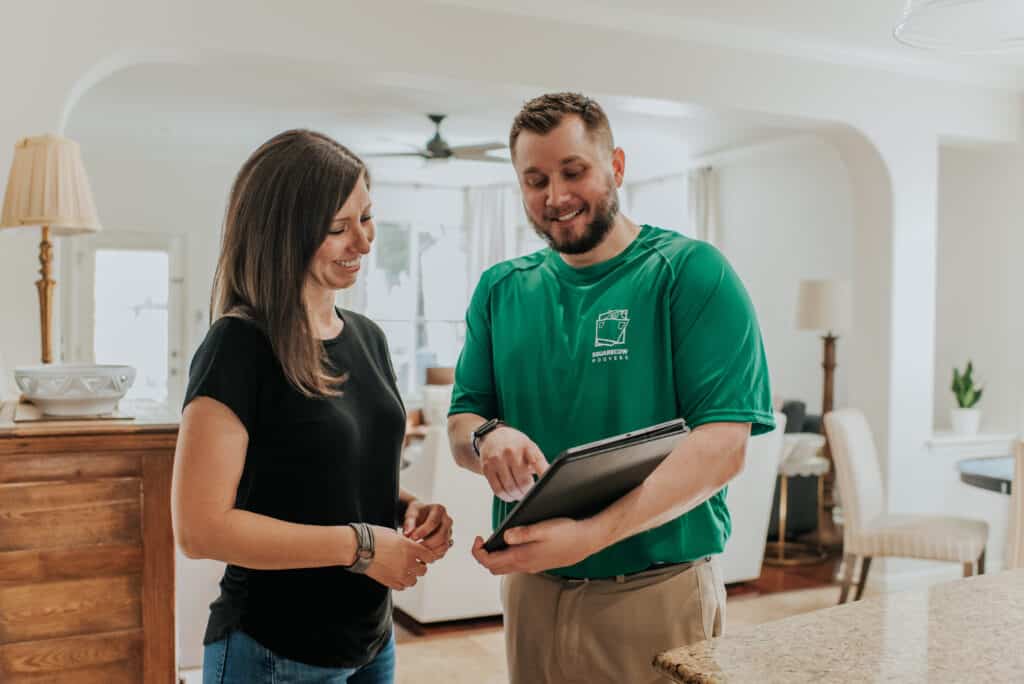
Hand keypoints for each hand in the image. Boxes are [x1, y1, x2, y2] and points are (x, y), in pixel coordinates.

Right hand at [363, 525, 439, 590]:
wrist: (359, 547)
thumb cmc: (374, 537)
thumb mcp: (394, 534)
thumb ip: (405, 542)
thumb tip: (410, 545)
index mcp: (410, 547)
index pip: (429, 556)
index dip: (427, 556)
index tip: (424, 556)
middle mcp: (408, 562)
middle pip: (423, 570)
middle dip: (420, 566)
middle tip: (414, 563)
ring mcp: (399, 574)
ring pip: (414, 581)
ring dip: (411, 576)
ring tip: (404, 571)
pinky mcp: (390, 582)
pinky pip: (402, 587)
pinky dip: (401, 583)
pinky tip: (397, 576)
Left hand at [402, 500, 453, 560]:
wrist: (421, 516)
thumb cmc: (416, 514)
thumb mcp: (411, 513)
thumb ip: (409, 522)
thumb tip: (407, 534)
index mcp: (439, 510)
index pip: (433, 522)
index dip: (422, 532)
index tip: (412, 538)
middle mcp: (447, 520)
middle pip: (442, 536)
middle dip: (427, 544)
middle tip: (414, 548)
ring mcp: (449, 532)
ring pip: (444, 545)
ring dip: (431, 551)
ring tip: (418, 553)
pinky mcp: (448, 541)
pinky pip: (443, 551)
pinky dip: (433, 556)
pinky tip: (423, 556)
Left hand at [470, 517, 603, 574]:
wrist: (587, 541)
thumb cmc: (567, 533)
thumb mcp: (543, 528)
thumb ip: (522, 533)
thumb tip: (504, 536)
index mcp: (521, 557)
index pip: (489, 562)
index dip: (478, 552)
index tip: (479, 538)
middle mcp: (524, 566)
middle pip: (494, 569)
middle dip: (483, 556)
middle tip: (483, 540)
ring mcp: (532, 567)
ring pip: (505, 568)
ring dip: (495, 557)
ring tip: (495, 540)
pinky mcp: (538, 564)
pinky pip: (516, 565)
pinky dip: (507, 557)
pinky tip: (513, 543)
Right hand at [477, 426, 548, 501]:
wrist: (492, 436)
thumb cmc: (515, 445)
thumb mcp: (531, 448)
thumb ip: (540, 464)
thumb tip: (551, 481)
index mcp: (527, 446)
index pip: (538, 463)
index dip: (544, 476)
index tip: (547, 487)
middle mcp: (511, 452)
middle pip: (523, 482)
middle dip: (528, 493)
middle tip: (530, 494)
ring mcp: (497, 460)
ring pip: (510, 488)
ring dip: (517, 496)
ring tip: (520, 495)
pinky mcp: (487, 468)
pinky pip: (497, 490)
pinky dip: (506, 497)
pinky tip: (509, 495)